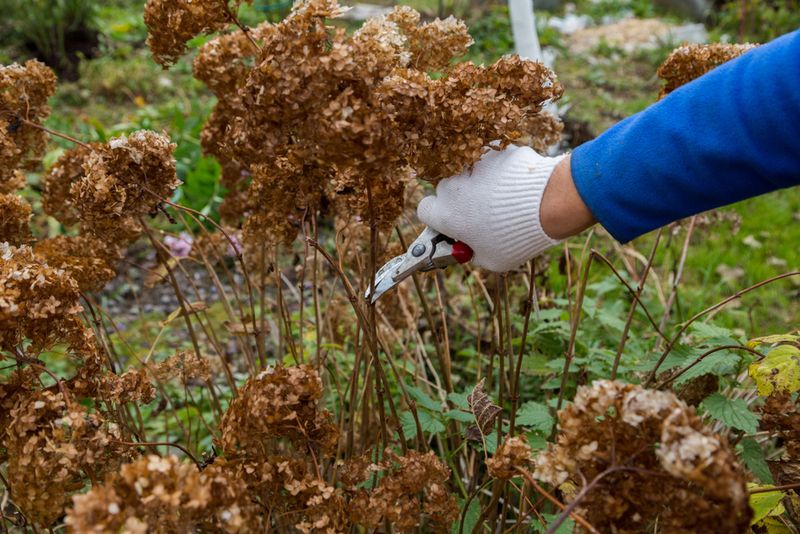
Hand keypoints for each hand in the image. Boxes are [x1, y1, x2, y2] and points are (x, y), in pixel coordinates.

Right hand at [417, 145, 592, 271]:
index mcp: (446, 215)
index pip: (424, 210)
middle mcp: (453, 186)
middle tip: (483, 212)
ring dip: (480, 181)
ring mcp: (473, 165)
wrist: (548, 203)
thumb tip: (468, 247)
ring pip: (469, 172)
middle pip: (446, 189)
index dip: (438, 217)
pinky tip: (519, 183)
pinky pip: (492, 160)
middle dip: (460, 198)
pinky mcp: (494, 150)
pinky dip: (501, 169)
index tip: (453, 223)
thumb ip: (472, 252)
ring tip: (506, 196)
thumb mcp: (492, 260)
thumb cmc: (518, 238)